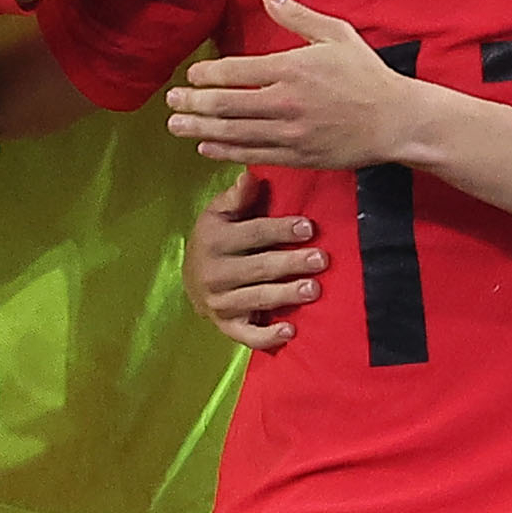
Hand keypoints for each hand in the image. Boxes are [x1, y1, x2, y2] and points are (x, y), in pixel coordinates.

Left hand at [162, 0, 430, 167]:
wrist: (395, 121)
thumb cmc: (365, 74)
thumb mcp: (335, 34)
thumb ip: (295, 15)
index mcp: (291, 69)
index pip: (235, 71)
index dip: (206, 75)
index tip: (190, 76)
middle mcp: (285, 102)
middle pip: (226, 105)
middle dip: (193, 105)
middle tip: (170, 104)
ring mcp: (289, 133)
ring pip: (233, 133)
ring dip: (200, 130)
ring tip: (176, 127)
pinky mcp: (296, 156)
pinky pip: (252, 154)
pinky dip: (225, 152)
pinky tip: (206, 148)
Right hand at [187, 171, 319, 349]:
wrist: (190, 278)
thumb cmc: (215, 238)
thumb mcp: (219, 213)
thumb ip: (237, 197)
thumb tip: (250, 176)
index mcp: (213, 240)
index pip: (252, 235)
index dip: (280, 230)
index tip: (308, 227)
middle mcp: (213, 273)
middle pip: (258, 268)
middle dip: (290, 263)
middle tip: (321, 259)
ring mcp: (219, 302)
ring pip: (256, 298)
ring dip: (285, 295)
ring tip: (313, 290)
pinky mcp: (226, 325)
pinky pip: (247, 335)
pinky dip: (268, 337)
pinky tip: (290, 331)